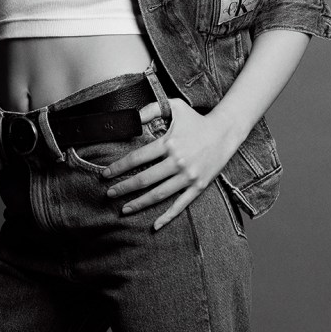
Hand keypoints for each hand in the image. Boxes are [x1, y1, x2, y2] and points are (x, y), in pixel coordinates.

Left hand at [102, 98, 241, 230]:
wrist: (225, 132)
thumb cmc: (196, 120)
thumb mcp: (174, 107)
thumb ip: (151, 109)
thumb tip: (132, 118)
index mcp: (169, 143)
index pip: (137, 158)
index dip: (118, 167)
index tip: (105, 174)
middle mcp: (177, 162)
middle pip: (144, 180)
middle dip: (123, 188)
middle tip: (109, 193)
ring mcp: (188, 177)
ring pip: (158, 194)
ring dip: (139, 203)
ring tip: (123, 209)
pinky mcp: (198, 187)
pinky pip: (180, 205)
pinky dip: (167, 216)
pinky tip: (155, 225)